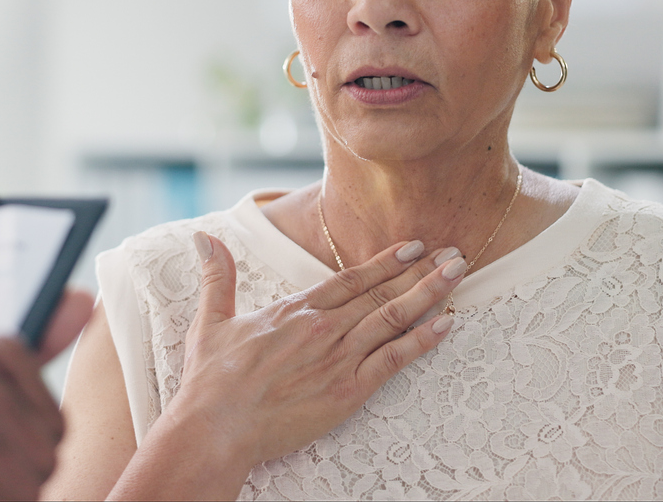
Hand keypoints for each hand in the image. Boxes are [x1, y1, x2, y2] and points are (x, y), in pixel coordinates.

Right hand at [166, 233, 463, 471]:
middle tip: (453, 253)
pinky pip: (393, 361)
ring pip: (392, 318)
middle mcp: (323, 328)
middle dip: (420, 271)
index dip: (385, 262)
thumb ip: (217, 276)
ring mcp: (338, 358)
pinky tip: (446, 325)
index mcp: (295, 310)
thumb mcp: (211, 320)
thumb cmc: (210, 380)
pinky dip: (422, 341)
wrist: (216, 425)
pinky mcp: (348, 391)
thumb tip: (204, 237)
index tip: (413, 246)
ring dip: (429, 294)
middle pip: (381, 293)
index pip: (350, 278)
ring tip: (457, 274)